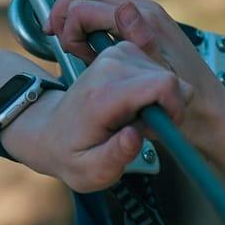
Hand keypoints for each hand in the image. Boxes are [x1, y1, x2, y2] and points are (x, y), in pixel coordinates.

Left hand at [1, 42, 193, 193]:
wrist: (48, 130)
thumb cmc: (71, 154)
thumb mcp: (89, 172)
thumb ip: (114, 157)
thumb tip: (135, 136)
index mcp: (104, 96)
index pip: (162, 85)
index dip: (175, 108)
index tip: (162, 130)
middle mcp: (110, 66)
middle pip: (168, 80)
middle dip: (166, 108)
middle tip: (142, 130)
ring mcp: (115, 54)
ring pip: (165, 74)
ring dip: (158, 100)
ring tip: (134, 119)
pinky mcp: (121, 51)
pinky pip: (155, 69)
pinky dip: (152, 89)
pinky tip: (133, 105)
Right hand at [44, 0, 224, 133]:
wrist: (208, 111)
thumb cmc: (183, 104)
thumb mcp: (161, 81)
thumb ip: (141, 44)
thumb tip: (123, 10)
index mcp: (145, 22)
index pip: (86, 8)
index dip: (69, 30)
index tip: (70, 54)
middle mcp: (146, 9)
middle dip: (64, 8)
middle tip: (54, 34)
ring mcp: (145, 12)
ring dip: (75, 6)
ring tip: (67, 35)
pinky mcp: (144, 21)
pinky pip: (107, 1)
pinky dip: (89, 11)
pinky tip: (85, 37)